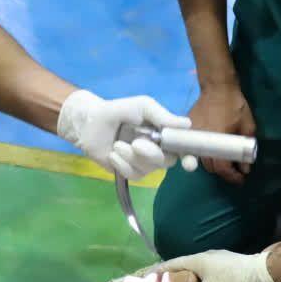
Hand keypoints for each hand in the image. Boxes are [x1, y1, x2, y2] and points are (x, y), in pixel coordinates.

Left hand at [57, 90, 190, 179]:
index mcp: (165, 134)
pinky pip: (133, 175)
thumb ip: (162, 116)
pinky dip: (122, 164)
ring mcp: (144, 163)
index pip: (183, 149)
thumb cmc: (119, 111)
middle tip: (136, 143)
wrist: (90, 123)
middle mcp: (158, 150)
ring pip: (149, 169)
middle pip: (167, 161)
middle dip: (151, 154)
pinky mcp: (129, 172)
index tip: (188, 163)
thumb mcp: (142, 106)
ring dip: (131, 156)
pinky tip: (113, 153)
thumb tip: (186, 124)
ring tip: (118, 144)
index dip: (190, 158)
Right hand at [155, 248, 280, 281]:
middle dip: (170, 280)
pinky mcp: (227, 271)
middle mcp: (205, 259)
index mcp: (197, 260)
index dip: (156, 272)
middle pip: (182, 269)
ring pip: (195, 274)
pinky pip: (205, 278)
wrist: (266, 276)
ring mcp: (217, 264)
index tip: (144, 280)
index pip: (170, 265)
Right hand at [188, 83, 254, 183]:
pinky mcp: (187, 130)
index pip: (221, 168)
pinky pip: (194, 148)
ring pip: (201, 159)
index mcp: (217, 141)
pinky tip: (212, 149)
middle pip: (210, 167)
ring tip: (225, 160)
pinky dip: (204, 153)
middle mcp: (202, 141)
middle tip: (234, 169)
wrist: (217, 87)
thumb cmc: (234, 105)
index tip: (241, 178)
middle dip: (223, 171)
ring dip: (213, 163)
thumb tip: (245, 167)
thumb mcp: (248, 125)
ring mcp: (192, 136)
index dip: (232, 176)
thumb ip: (246, 147)